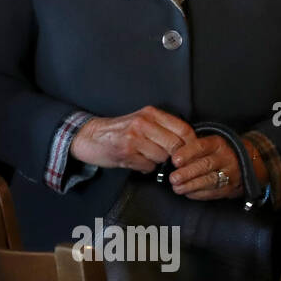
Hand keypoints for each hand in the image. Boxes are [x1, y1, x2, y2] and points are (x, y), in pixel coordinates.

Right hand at [69, 106, 195, 172]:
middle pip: (175, 146)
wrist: (90, 136)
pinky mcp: (126, 152)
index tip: (189, 153)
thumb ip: (163, 128)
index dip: (191, 145)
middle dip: (173, 156)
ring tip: (145, 156)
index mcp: (150, 113)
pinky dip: (145, 168)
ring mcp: (134, 137)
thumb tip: (188, 144)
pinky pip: (148, 166)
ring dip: (156, 162)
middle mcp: (143, 123)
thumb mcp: (141, 121)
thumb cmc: (119, 131)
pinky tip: (136, 161)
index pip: (184, 129)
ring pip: (162, 157)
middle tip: (167, 159)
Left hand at [168, 133, 243, 200]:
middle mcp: (226, 157)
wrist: (244, 162)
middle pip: (205, 165)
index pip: (201, 146)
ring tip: (177, 187)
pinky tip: (187, 192)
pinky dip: (198, 194)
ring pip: (209, 180)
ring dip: (191, 185)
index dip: (187, 153)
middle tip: (173, 178)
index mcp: (218, 143)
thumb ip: (192, 148)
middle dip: (187, 173)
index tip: (174, 160)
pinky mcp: (230, 187)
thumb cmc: (216, 152)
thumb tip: (171, 156)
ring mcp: (230, 173)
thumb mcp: (208, 143)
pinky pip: (213, 192)